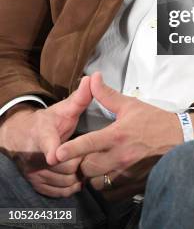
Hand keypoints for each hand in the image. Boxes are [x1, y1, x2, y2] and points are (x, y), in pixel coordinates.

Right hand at [0, 76, 91, 196]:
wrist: (24, 138)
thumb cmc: (49, 122)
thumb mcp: (63, 108)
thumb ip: (79, 97)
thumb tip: (92, 78)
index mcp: (42, 134)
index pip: (46, 143)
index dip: (51, 149)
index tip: (53, 156)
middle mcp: (34, 156)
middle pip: (63, 166)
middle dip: (79, 162)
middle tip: (91, 156)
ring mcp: (35, 172)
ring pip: (63, 181)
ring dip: (77, 176)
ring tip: (86, 165)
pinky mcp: (38, 184)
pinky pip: (58, 192)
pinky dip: (71, 188)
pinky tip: (78, 178)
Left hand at [56, 72, 193, 198]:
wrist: (180, 139)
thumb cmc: (155, 121)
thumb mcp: (131, 105)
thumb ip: (107, 95)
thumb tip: (93, 78)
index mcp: (117, 135)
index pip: (89, 143)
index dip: (71, 149)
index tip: (57, 153)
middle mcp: (120, 156)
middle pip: (87, 167)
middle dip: (82, 162)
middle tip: (86, 154)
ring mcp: (127, 173)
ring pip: (96, 182)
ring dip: (93, 175)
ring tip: (98, 165)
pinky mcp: (133, 185)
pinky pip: (110, 193)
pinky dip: (106, 186)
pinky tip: (109, 175)